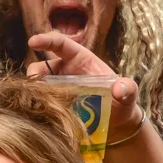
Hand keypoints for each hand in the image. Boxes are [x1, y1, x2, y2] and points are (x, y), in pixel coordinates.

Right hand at [25, 31, 144, 145]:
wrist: (119, 123)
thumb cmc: (123, 102)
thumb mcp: (129, 93)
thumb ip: (128, 88)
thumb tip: (119, 90)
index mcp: (81, 59)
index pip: (61, 44)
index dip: (46, 40)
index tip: (33, 42)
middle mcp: (66, 71)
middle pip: (42, 66)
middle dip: (35, 72)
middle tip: (34, 85)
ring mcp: (59, 89)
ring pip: (39, 86)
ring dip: (35, 92)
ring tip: (37, 102)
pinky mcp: (57, 105)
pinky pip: (42, 103)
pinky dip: (38, 106)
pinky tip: (39, 114)